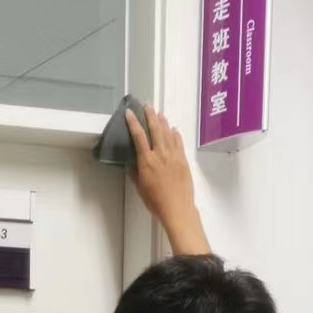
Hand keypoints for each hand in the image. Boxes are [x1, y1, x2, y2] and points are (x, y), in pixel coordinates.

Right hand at [126, 105, 211, 255]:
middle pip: (155, 129)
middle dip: (150, 115)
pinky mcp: (183, 159)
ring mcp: (174, 155)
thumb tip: (132, 160)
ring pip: (168, 132)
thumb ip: (135, 170)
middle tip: (146, 105)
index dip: (133, 122)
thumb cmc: (155, 201)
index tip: (129, 113)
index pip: (139, 136)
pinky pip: (178, 141)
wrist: (177, 207)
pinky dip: (174, 133)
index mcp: (147, 161)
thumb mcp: (140, 186)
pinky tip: (172, 129)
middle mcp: (161, 154)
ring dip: (162, 121)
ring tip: (158, 113)